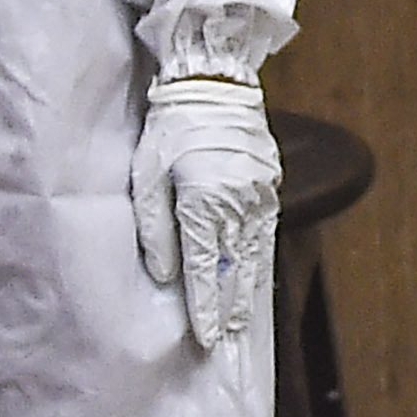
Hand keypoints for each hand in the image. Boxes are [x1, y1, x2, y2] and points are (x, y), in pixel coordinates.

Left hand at [128, 71, 282, 350]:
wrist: (213, 81)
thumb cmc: (170, 126)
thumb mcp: (148, 174)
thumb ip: (154, 227)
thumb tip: (166, 273)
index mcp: (202, 202)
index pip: (203, 268)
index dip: (204, 305)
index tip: (206, 335)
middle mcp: (236, 203)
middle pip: (232, 267)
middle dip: (227, 304)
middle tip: (225, 336)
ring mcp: (257, 193)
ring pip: (253, 251)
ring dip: (246, 286)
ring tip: (242, 315)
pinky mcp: (269, 182)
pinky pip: (265, 229)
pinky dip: (259, 255)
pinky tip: (254, 272)